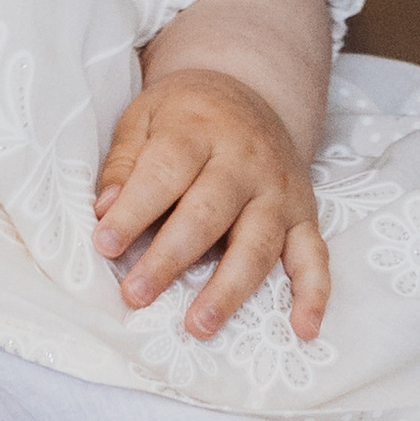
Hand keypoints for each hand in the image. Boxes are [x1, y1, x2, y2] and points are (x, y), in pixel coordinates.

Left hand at [93, 68, 331, 342]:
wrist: (248, 92)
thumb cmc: (186, 115)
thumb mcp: (145, 116)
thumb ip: (125, 162)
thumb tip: (104, 210)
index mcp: (199, 130)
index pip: (165, 172)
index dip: (134, 211)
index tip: (104, 246)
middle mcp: (245, 161)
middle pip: (208, 213)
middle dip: (171, 257)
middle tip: (136, 295)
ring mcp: (279, 190)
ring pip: (258, 244)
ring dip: (229, 289)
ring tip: (198, 326)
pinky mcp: (305, 214)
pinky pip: (315, 256)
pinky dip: (314, 294)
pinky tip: (303, 328)